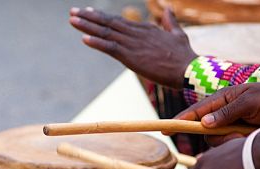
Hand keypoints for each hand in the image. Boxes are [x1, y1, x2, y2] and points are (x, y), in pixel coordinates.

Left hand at [69, 7, 196, 88]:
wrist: (188, 69)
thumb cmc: (185, 55)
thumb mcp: (177, 34)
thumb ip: (170, 21)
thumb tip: (168, 8)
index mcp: (145, 29)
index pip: (119, 21)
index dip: (102, 17)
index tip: (89, 12)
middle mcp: (136, 33)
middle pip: (108, 23)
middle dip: (89, 17)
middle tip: (73, 12)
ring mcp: (132, 44)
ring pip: (106, 33)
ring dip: (87, 26)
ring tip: (72, 20)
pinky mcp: (131, 57)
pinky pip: (110, 48)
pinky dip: (97, 43)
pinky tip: (84, 38)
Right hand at [173, 82, 259, 145]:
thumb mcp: (248, 103)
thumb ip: (226, 113)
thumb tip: (203, 123)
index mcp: (221, 100)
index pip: (195, 112)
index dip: (180, 121)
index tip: (166, 130)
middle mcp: (222, 113)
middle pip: (206, 132)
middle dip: (220, 137)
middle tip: (238, 135)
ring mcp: (231, 123)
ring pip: (219, 140)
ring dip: (232, 141)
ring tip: (249, 134)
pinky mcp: (240, 133)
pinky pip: (231, 143)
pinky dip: (239, 143)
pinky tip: (251, 138)